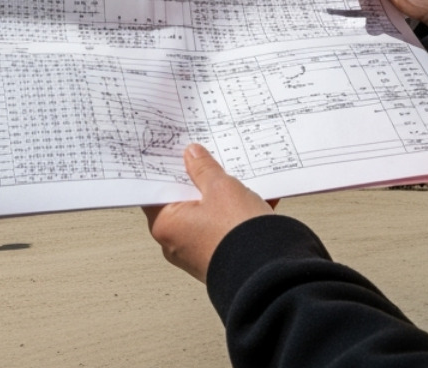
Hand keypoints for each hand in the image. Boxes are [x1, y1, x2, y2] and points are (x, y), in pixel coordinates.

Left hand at [143, 145, 276, 282]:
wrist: (270, 274)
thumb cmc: (238, 235)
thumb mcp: (221, 188)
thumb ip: (204, 168)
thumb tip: (193, 156)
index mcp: (165, 224)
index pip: (156, 188)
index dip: (167, 168)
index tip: (175, 153)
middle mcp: (176, 242)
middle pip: (182, 200)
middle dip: (198, 180)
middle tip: (208, 159)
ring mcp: (198, 252)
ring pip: (206, 213)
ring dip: (222, 196)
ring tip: (238, 180)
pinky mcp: (220, 257)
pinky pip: (223, 228)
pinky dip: (236, 214)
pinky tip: (255, 200)